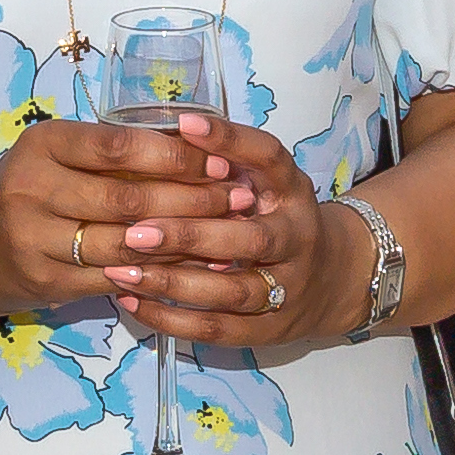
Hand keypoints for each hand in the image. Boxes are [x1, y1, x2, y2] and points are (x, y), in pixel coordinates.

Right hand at [0, 115, 254, 327]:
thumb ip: (112, 153)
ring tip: (228, 239)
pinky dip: (157, 275)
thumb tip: (200, 148)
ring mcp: (34, 239)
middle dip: (192, 200)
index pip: (118, 146)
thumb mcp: (57, 156)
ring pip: (126, 244)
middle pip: (128, 198)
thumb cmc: (27, 190)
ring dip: (183, 243)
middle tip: (241, 200)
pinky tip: (192, 271)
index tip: (221, 160)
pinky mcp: (45, 282)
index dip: (174, 155)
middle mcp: (32, 188)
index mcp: (42, 144)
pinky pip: (114, 278)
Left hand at [96, 116, 361, 348]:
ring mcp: (286, 289)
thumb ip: (228, 158)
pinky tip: (132, 300)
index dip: (231, 141)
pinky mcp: (269, 330)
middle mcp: (296, 238)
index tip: (184, 125)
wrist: (333, 278)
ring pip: (230, 292)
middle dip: (190, 235)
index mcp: (292, 191)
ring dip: (173, 283)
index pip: (269, 158)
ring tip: (120, 270)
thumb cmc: (278, 215)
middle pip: (250, 239)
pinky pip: (217, 330)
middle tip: (135, 231)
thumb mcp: (267, 178)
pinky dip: (172, 320)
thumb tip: (169, 127)